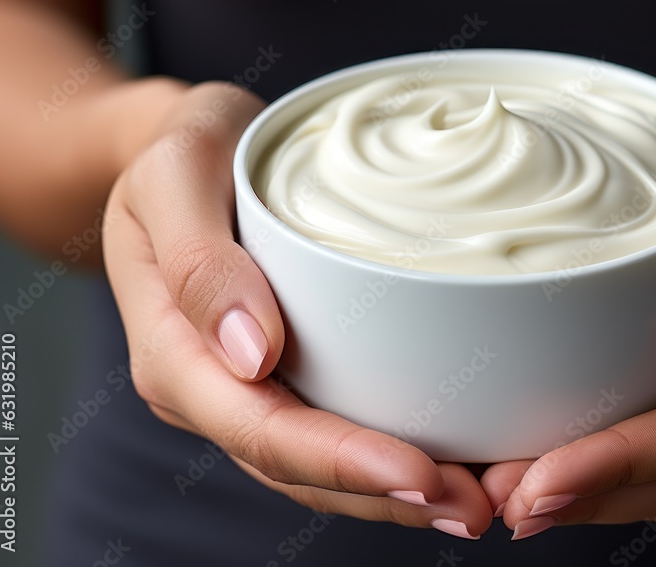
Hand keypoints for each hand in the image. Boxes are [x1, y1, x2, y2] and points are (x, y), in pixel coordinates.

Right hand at [103, 82, 492, 538]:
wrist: (178, 150)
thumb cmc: (181, 150)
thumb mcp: (176, 173)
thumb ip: (200, 260)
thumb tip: (251, 353)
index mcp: (176, 355)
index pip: (263, 429)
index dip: (344, 461)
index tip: (423, 474)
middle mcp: (211, 390)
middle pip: (300, 469)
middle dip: (387, 496)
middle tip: (478, 506)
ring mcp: (247, 390)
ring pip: (321, 470)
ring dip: (398, 495)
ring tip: (479, 500)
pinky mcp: (283, 376)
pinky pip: (335, 432)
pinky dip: (390, 458)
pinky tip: (452, 460)